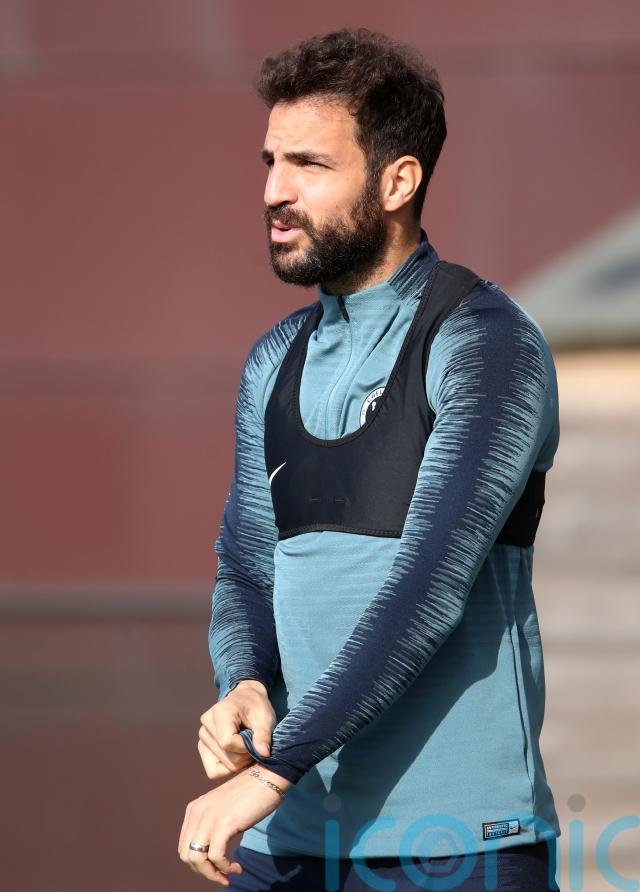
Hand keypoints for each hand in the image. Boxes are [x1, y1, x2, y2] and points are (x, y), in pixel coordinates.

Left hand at [178, 764, 293, 884]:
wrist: (267, 778)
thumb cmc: (250, 795)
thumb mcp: (222, 809)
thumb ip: (212, 824)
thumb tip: (209, 854)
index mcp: (194, 809)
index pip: (184, 847)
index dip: (198, 864)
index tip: (215, 869)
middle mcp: (197, 812)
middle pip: (187, 856)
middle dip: (204, 872)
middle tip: (222, 876)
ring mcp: (210, 817)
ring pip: (197, 859)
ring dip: (213, 874)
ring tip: (229, 875)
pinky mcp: (224, 823)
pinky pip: (216, 856)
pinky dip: (225, 868)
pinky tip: (237, 868)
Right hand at [198, 680, 275, 779]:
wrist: (246, 698)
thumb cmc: (256, 706)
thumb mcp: (265, 717)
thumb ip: (264, 735)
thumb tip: (264, 754)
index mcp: (220, 713)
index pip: (227, 742)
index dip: (245, 747)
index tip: (255, 740)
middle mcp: (206, 724)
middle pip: (226, 756)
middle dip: (245, 756)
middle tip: (254, 743)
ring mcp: (202, 737)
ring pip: (221, 767)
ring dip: (238, 762)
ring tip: (246, 746)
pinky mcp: (203, 747)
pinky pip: (214, 771)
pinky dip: (228, 768)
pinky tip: (238, 755)